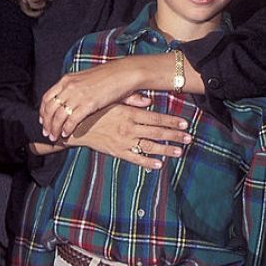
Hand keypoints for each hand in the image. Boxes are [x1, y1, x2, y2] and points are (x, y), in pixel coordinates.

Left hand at [40, 58, 143, 140]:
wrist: (125, 72)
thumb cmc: (108, 76)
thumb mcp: (85, 78)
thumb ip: (74, 88)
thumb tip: (67, 98)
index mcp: (67, 80)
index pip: (47, 97)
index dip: (43, 111)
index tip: (43, 120)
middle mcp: (69, 87)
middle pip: (49, 108)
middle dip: (46, 123)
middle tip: (46, 132)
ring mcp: (78, 95)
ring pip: (58, 116)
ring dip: (54, 128)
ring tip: (54, 137)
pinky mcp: (89, 104)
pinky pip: (72, 120)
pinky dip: (67, 129)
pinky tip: (66, 134)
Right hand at [73, 101, 191, 169]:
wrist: (76, 127)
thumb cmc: (95, 112)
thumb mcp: (112, 101)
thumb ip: (131, 100)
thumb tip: (149, 101)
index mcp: (129, 114)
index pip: (156, 118)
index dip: (172, 121)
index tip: (185, 123)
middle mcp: (129, 128)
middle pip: (157, 132)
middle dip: (175, 136)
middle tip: (189, 138)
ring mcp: (124, 141)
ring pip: (149, 146)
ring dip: (166, 150)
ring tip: (179, 152)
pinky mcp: (117, 152)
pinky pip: (135, 158)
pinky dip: (147, 162)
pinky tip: (158, 164)